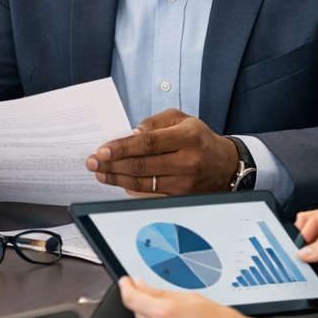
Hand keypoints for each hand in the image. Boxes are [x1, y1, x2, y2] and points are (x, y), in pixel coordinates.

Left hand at [87, 110, 238, 195]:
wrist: (225, 165)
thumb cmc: (198, 138)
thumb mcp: (181, 119)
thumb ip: (155, 122)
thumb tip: (132, 133)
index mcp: (187, 137)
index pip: (148, 143)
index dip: (122, 148)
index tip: (102, 150)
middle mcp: (187, 161)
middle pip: (142, 166)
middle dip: (112, 165)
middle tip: (92, 162)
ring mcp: (185, 183)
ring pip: (143, 183)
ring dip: (117, 179)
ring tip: (101, 173)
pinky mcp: (182, 197)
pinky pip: (151, 196)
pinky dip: (132, 190)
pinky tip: (120, 183)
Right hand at [294, 206, 317, 314]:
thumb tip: (304, 251)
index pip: (310, 218)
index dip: (304, 233)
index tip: (304, 249)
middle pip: (299, 229)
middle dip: (297, 243)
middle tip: (302, 257)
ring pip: (296, 245)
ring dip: (297, 256)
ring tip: (306, 266)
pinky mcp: (316, 263)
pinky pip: (298, 261)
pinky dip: (298, 266)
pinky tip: (306, 273)